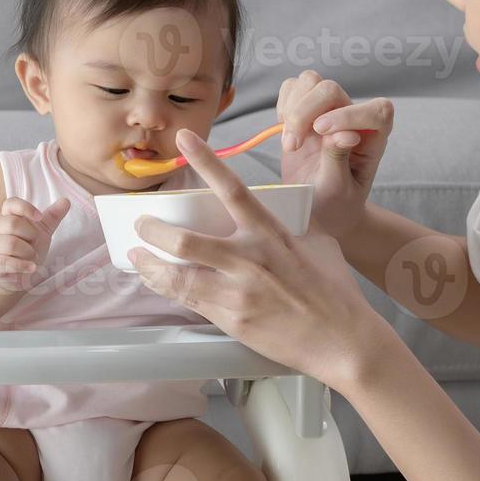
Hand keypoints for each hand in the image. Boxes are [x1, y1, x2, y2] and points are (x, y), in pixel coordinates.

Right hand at [0, 196, 70, 293]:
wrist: (11, 278)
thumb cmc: (24, 252)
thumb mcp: (41, 233)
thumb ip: (52, 217)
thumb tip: (66, 200)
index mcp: (6, 217)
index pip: (10, 204)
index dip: (26, 208)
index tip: (39, 217)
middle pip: (12, 223)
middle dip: (30, 235)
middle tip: (33, 244)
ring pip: (10, 244)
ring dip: (27, 252)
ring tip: (30, 257)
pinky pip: (5, 261)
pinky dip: (23, 265)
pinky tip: (31, 267)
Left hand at [129, 128, 393, 390]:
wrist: (344, 341)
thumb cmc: (336, 292)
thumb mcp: (319, 243)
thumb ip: (291, 224)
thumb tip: (279, 211)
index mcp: (271, 233)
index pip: (232, 189)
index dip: (206, 160)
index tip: (185, 139)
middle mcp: (250, 259)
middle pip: (185, 239)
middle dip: (153, 229)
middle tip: (141, 223)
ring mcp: (238, 292)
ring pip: (177, 274)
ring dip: (148, 263)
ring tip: (136, 254)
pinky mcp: (232, 320)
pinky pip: (187, 300)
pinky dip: (165, 287)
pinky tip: (154, 281)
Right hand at [277, 69, 392, 240]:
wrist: (316, 209)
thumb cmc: (334, 203)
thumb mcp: (338, 190)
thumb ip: (339, 160)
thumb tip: (343, 133)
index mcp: (374, 137)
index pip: (377, 110)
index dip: (348, 115)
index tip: (322, 134)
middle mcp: (353, 118)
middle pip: (330, 89)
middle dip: (305, 113)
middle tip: (292, 147)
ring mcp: (328, 111)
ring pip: (310, 81)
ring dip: (292, 109)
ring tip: (289, 143)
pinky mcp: (305, 111)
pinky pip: (292, 88)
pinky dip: (282, 106)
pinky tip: (284, 133)